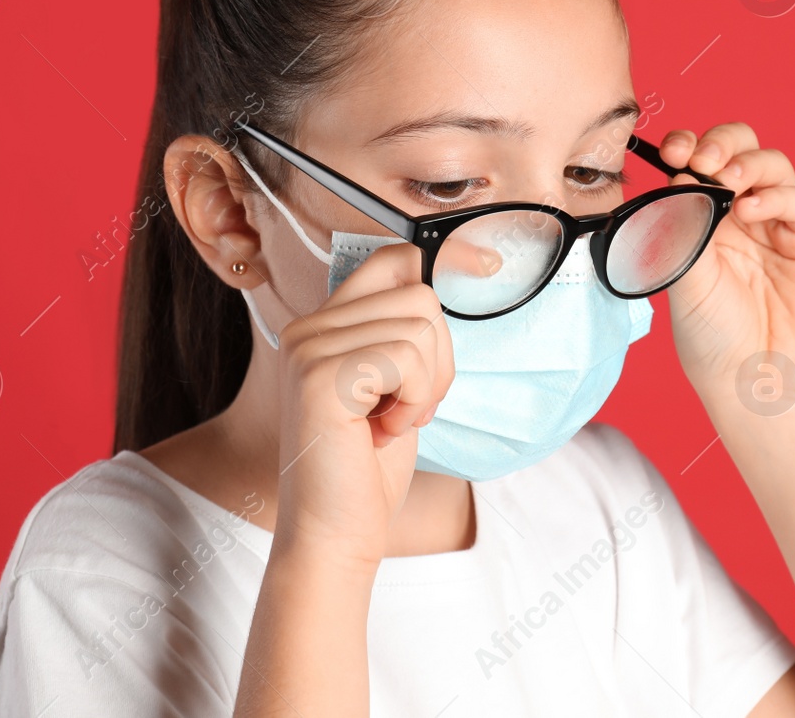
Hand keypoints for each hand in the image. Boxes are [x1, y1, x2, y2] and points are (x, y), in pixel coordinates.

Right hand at [269, 243, 453, 567]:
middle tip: (411, 406)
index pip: (394, 259)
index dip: (444, 262)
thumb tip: (452, 275)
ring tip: (395, 421)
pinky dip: (414, 400)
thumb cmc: (368, 469)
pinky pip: (406, 357)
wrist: (334, 534)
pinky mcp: (319, 374)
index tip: (486, 269)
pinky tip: (384, 432)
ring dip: (427, 384)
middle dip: (439, 357)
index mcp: (324, 326)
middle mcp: (308, 328)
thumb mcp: (394, 388)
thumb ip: (405, 337)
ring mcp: (309, 348)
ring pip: (419, 325)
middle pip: (419, 294)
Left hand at [659, 123, 794, 401]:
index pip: (700, 161)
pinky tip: (750, 211)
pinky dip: (774, 196)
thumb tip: (679, 174)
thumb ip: (680, 224)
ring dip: (746, 163)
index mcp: (707, 215)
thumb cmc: (713, 335)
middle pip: (740, 148)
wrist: (753, 381)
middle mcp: (745, 212)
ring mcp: (781, 224)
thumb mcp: (682, 275)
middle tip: (701, 158)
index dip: (688, 147)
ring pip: (772, 165)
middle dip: (720, 142)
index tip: (671, 154)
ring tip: (725, 180)